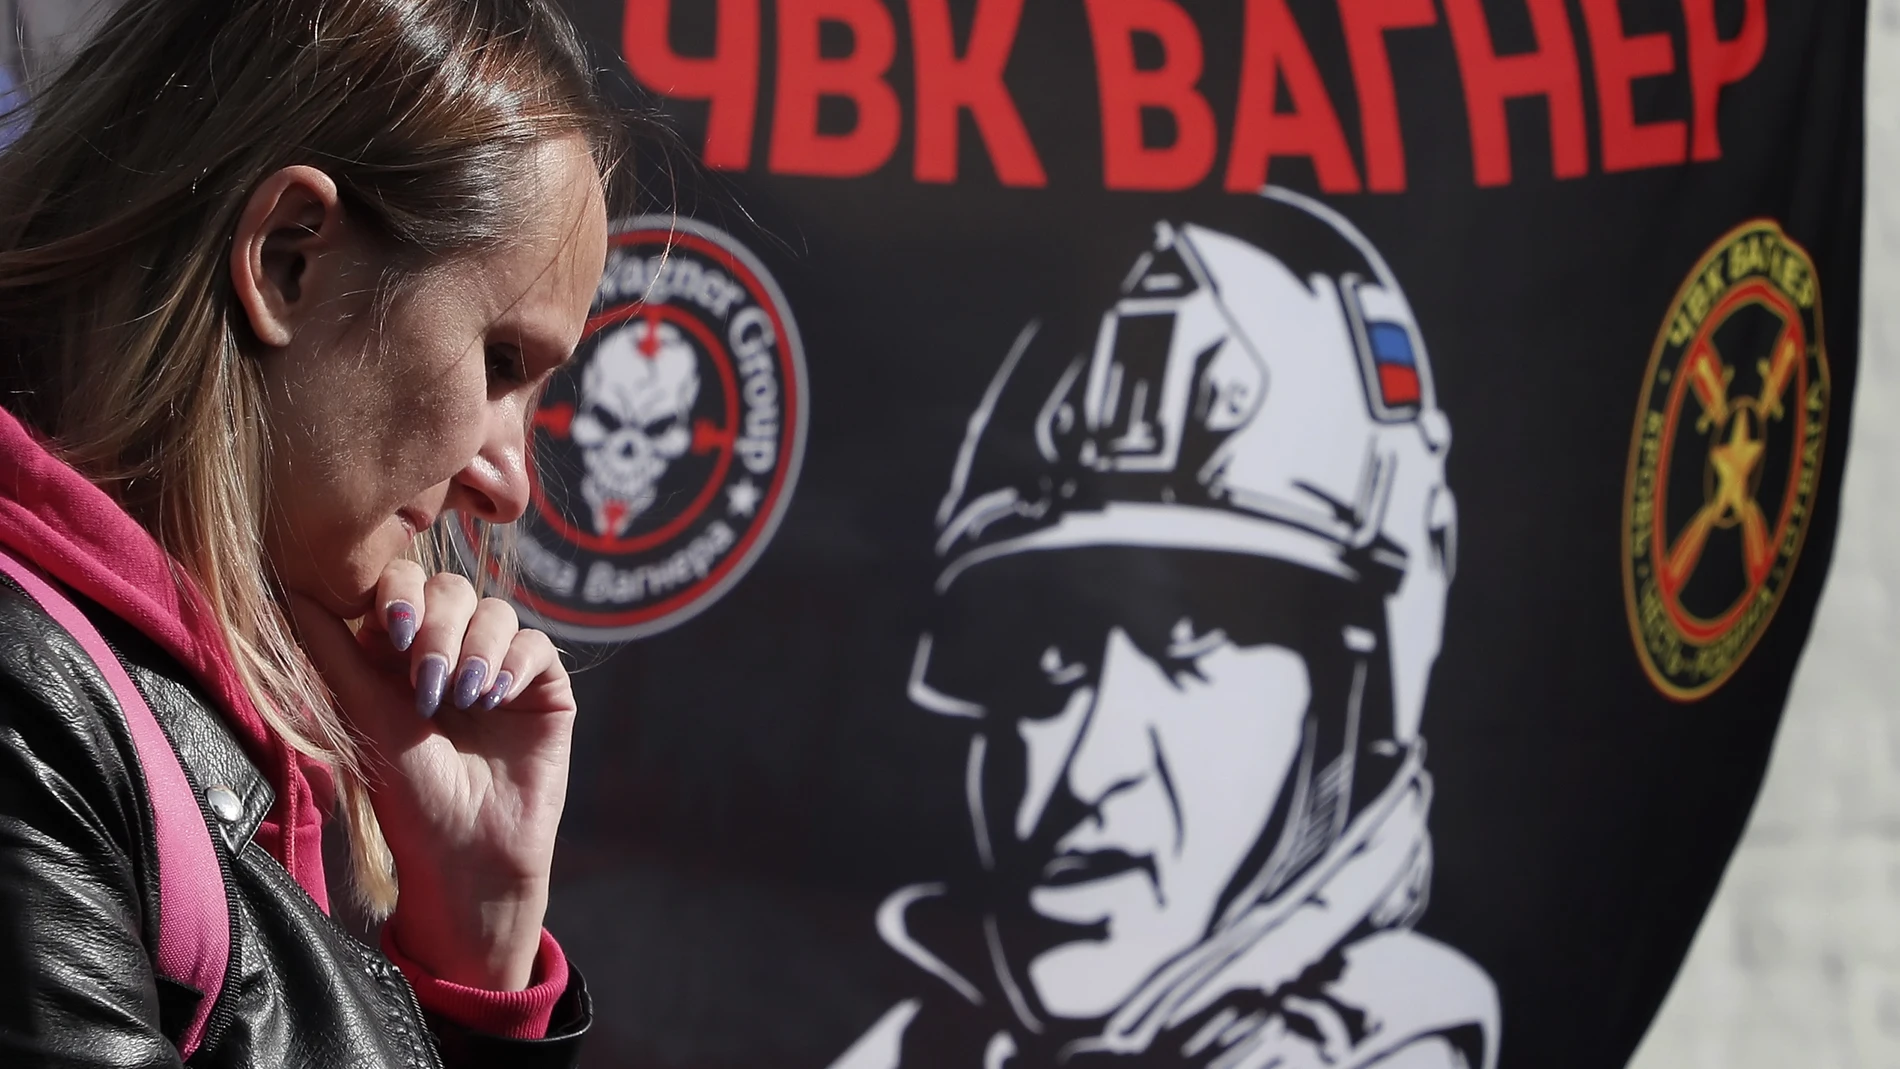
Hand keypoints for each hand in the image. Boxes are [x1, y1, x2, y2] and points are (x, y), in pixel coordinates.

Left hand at [288, 561, 576, 990]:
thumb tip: (291, 588)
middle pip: (452, 589)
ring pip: (496, 611)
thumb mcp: (364, 714)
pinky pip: (536, 644)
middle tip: (429, 686)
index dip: (401, 592)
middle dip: (439, 628)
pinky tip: (496, 701)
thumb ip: (332, 648)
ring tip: (465, 701)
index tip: (393, 631)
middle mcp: (451, 650)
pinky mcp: (543, 686)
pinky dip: (514, 664)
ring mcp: (499, 666)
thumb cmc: (407, 796)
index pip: (403, 584)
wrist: (467, 854)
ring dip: (477, 650)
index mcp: (399, 652)